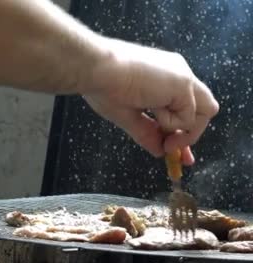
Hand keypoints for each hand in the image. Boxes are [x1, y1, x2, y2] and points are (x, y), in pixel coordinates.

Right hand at [80, 38, 218, 164]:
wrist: (97, 70)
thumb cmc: (103, 86)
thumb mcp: (127, 115)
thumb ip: (146, 132)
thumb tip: (159, 151)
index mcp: (165, 77)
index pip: (185, 107)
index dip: (183, 131)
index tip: (174, 152)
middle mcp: (179, 74)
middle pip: (204, 108)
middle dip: (190, 133)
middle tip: (169, 148)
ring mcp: (184, 78)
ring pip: (206, 112)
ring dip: (183, 128)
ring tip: (159, 128)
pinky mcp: (184, 84)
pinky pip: (189, 117)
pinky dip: (171, 123)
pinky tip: (151, 109)